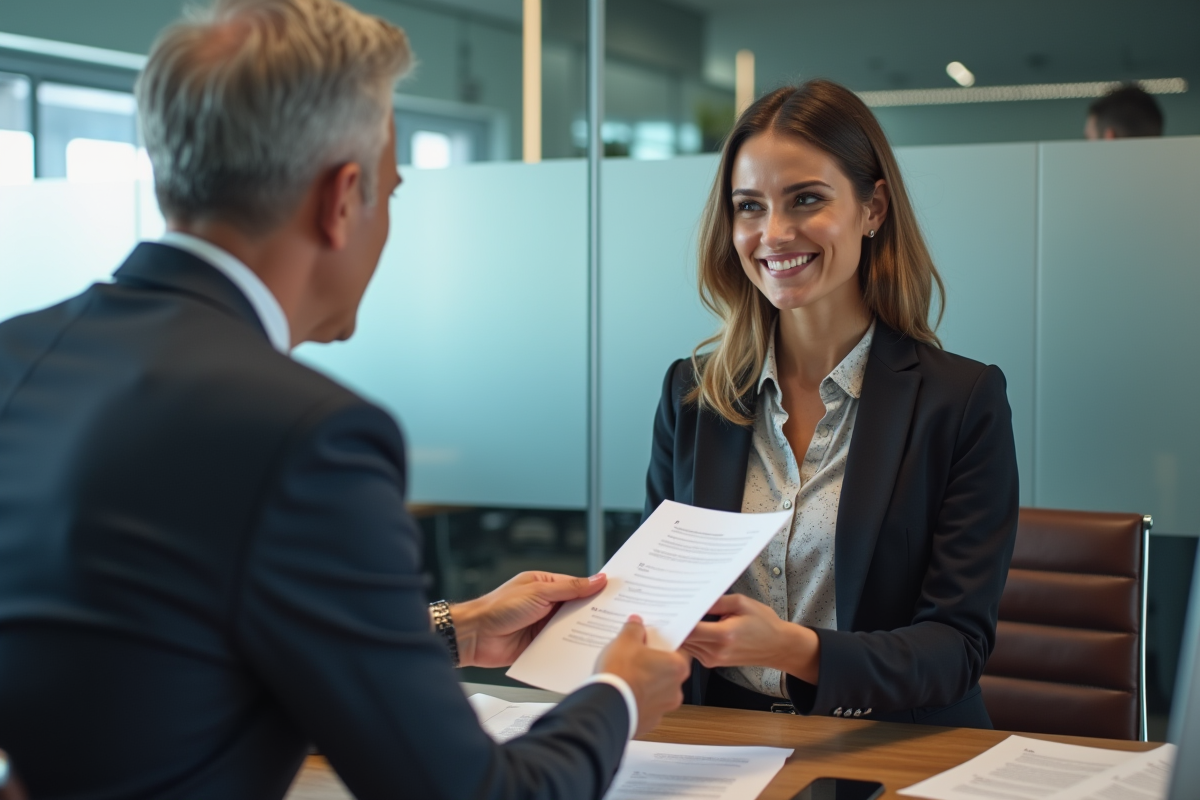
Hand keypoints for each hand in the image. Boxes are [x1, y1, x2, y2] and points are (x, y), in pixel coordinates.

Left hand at [452, 571, 606, 667]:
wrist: (475, 636)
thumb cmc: (500, 607)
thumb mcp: (539, 592)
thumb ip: (570, 587)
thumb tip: (597, 579)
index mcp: (546, 585)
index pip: (578, 586)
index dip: (597, 590)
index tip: (618, 594)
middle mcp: (547, 605)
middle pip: (578, 609)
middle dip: (595, 614)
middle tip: (618, 618)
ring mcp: (544, 626)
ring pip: (572, 629)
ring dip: (584, 633)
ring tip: (606, 637)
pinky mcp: (540, 645)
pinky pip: (561, 646)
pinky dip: (571, 649)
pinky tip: (585, 652)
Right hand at [596, 616, 690, 735]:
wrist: (606, 707)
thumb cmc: (621, 674)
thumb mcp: (625, 641)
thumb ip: (634, 629)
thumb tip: (636, 624)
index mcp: (677, 666)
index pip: (678, 650)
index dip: (663, 645)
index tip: (651, 642)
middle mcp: (675, 689)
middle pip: (668, 672)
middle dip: (653, 665)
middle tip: (635, 658)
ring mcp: (663, 709)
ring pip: (657, 691)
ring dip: (645, 685)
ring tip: (626, 677)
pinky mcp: (648, 722)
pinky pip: (645, 707)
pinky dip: (637, 701)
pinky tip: (623, 693)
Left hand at [681, 594, 820, 683]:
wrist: (778, 647)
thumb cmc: (764, 623)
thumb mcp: (742, 603)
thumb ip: (715, 601)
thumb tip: (694, 597)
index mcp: (724, 636)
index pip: (690, 629)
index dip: (677, 618)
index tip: (668, 605)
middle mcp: (716, 651)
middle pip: (684, 638)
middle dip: (675, 623)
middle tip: (666, 605)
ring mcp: (713, 659)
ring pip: (686, 645)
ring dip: (680, 631)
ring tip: (676, 613)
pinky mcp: (712, 662)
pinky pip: (693, 649)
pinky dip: (689, 637)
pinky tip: (689, 624)